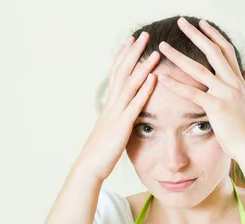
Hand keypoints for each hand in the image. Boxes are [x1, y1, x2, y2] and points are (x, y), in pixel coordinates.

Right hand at [76, 32, 159, 181]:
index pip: (116, 74)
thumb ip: (118, 119)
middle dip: (132, 52)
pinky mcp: (122, 125)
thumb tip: (123, 115)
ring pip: (130, 84)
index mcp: (109, 105)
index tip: (131, 41)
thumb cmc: (101, 152)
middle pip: (122, 72)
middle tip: (143, 35)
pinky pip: (135, 104)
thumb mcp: (111, 131)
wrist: (90, 167)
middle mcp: (111, 104)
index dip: (123, 56)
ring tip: (155, 52)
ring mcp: (116, 113)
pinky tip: (154, 78)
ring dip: (142, 66)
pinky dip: (144, 89)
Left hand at [156, 17, 244, 161]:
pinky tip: (162, 77)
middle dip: (196, 34)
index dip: (213, 35)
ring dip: (178, 56)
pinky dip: (175, 84)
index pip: (226, 51)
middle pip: (213, 51)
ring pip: (199, 69)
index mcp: (239, 81)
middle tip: (181, 22)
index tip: (202, 23)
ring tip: (163, 46)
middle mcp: (233, 83)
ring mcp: (225, 94)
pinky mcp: (217, 107)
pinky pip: (192, 93)